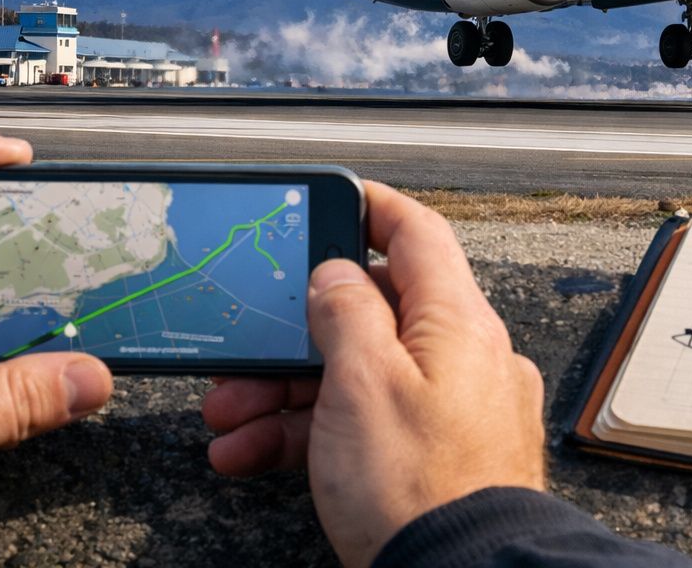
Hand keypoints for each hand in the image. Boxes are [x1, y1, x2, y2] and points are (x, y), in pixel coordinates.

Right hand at [203, 181, 544, 567]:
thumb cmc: (420, 488)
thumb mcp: (363, 382)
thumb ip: (346, 312)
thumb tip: (336, 273)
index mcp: (456, 321)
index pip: (417, 234)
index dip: (369, 209)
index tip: (325, 202)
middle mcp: (462, 357)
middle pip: (369, 315)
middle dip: (292, 335)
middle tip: (241, 352)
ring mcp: (449, 409)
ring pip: (357, 375)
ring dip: (284, 392)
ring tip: (229, 418)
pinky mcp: (434, 457)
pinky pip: (365, 426)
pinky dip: (309, 435)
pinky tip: (252, 453)